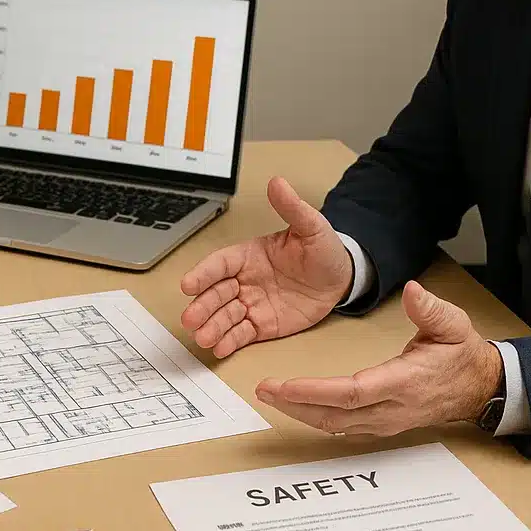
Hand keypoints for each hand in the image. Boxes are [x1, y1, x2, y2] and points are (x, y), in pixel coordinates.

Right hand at [179, 177, 352, 357]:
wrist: (341, 278)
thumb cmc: (322, 250)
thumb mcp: (310, 226)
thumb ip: (291, 207)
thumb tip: (277, 182)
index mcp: (249, 255)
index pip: (220, 264)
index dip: (203, 273)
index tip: (188, 284)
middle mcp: (245, 280)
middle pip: (216, 293)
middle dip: (202, 306)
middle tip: (190, 319)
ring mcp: (252, 304)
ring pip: (225, 316)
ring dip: (212, 327)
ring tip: (204, 338)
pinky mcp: (263, 325)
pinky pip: (242, 334)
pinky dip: (230, 341)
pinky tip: (220, 348)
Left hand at [255, 280, 502, 435]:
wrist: (479, 388)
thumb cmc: (461, 355)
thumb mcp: (454, 324)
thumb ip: (431, 309)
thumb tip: (412, 290)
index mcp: (404, 382)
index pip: (353, 393)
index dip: (316, 392)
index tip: (285, 385)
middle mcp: (391, 408)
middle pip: (335, 415)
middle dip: (295, 404)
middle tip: (263, 388)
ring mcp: (385, 421)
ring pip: (335, 425)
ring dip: (300, 412)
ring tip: (270, 395)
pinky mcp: (380, 425)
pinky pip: (342, 426)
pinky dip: (314, 416)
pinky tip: (295, 405)